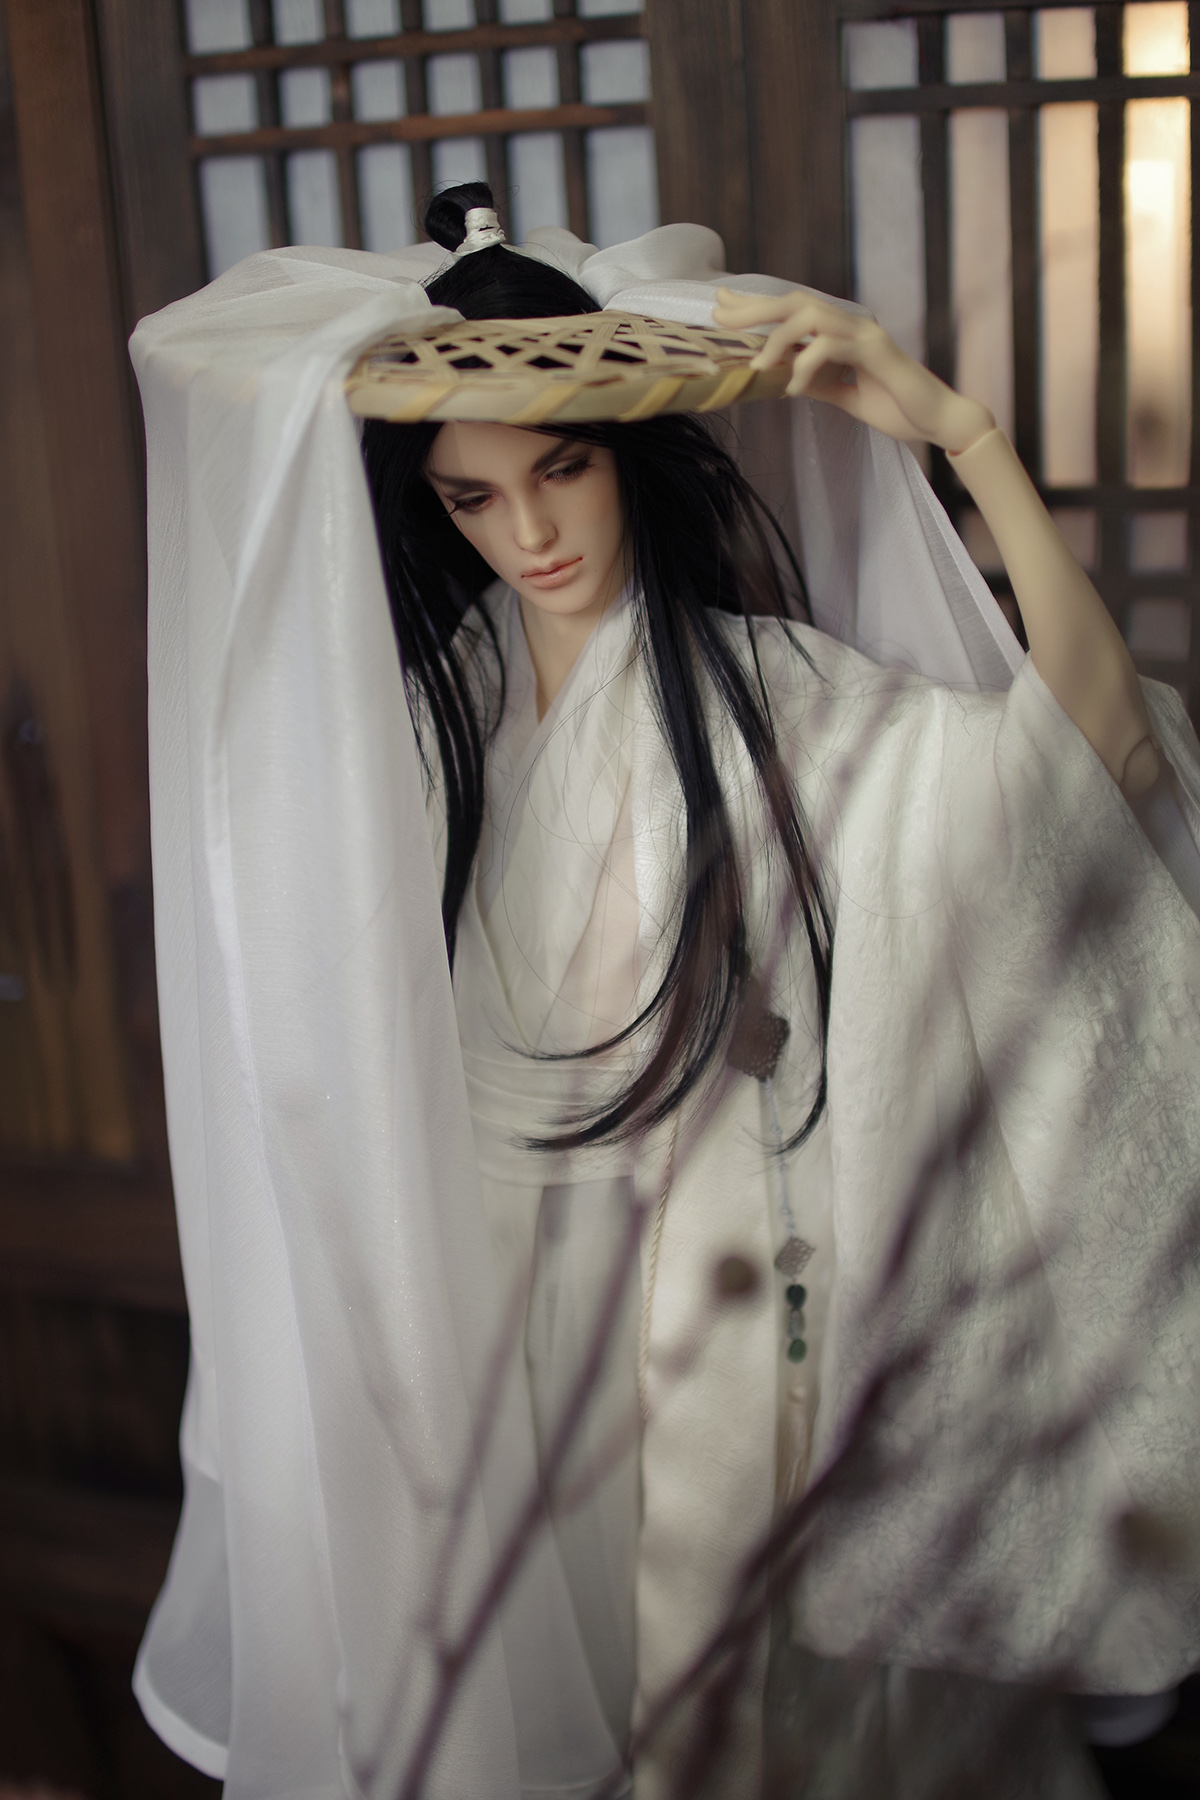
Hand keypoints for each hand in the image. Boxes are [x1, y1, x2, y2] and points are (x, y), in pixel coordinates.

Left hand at [712, 288, 993, 454]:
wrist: (937, 421)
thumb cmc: (897, 407)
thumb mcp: (845, 396)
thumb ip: (818, 381)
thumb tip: (784, 378)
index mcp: (843, 333)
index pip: (794, 310)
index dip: (757, 305)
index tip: (721, 304)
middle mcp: (852, 325)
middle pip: (796, 302)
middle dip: (755, 308)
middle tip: (719, 314)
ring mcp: (866, 335)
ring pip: (811, 317)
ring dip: (778, 339)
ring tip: (758, 366)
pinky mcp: (876, 352)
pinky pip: (831, 348)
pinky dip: (807, 365)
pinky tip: (794, 388)